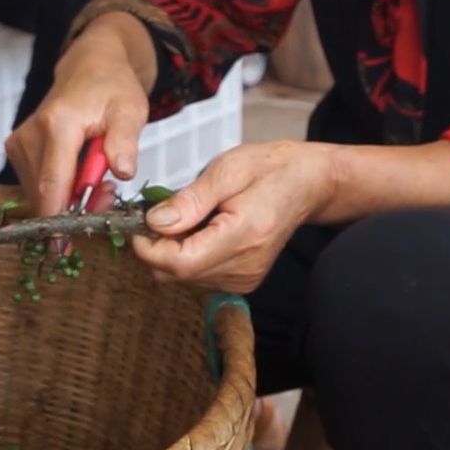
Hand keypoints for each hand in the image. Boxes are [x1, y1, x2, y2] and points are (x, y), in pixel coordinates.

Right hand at [6, 22, 152, 216]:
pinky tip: (82, 177)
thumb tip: (124, 172)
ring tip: (101, 181)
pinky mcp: (17, 150)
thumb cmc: (113, 88)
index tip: (62, 248)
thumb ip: (125, 141)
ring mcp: (19, 143)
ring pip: (40, 191)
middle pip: (46, 192)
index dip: (58, 219)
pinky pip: (37, 183)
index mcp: (58, 124)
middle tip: (109, 198)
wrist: (90, 67)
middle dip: (75, 208)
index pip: (53, 183)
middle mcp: (30, 134)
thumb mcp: (131, 109)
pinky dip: (59, 189)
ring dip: (68, 199)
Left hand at [131, 140, 339, 292]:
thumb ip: (189, 200)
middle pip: (176, 274)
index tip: (141, 219)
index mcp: (244, 235)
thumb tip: (154, 222)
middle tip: (167, 210)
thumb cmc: (270, 168)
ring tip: (193, 216)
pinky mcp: (243, 281)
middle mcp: (245, 267)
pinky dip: (191, 254)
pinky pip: (198, 276)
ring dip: (175, 249)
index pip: (179, 262)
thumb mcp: (227, 169)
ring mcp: (245, 279)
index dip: (149, 245)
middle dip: (159, 245)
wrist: (308, 183)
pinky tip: (205, 230)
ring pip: (183, 277)